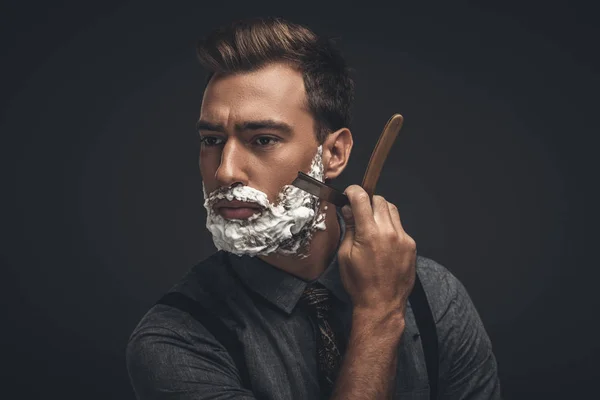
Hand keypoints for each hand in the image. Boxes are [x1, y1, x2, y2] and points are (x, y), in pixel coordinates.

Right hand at [338, 185, 416, 321]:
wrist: (382, 304)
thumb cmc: (360, 284)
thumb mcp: (345, 255)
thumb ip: (350, 228)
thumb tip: (350, 209)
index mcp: (369, 234)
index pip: (362, 198)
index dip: (353, 191)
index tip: (349, 194)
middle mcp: (389, 233)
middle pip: (379, 200)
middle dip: (367, 202)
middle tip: (358, 212)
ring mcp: (403, 238)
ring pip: (392, 210)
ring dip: (380, 211)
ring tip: (371, 225)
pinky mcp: (411, 245)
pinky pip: (400, 226)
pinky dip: (390, 226)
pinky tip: (382, 240)